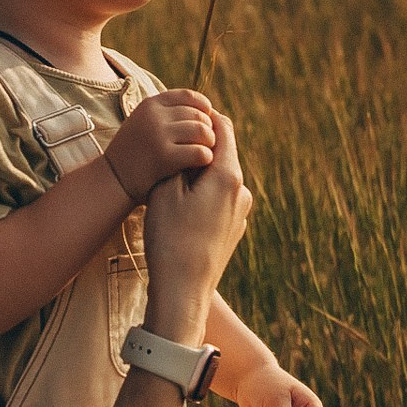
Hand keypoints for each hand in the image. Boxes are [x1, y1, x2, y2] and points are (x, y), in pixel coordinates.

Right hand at [105, 89, 216, 202]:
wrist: (112, 181)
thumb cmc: (136, 154)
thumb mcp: (146, 124)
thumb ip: (169, 114)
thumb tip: (206, 109)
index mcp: (151, 104)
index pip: (190, 97)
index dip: (204, 109)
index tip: (207, 123)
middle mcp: (154, 115)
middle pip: (199, 115)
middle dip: (208, 130)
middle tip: (206, 145)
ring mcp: (158, 135)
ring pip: (203, 132)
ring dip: (209, 144)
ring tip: (204, 154)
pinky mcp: (164, 157)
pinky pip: (200, 152)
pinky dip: (205, 159)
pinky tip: (199, 165)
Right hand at [140, 109, 249, 343]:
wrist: (183, 289)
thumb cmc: (170, 237)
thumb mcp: (164, 190)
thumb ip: (178, 159)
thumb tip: (187, 141)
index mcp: (228, 175)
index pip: (223, 128)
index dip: (202, 118)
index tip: (182, 118)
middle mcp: (242, 191)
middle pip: (223, 153)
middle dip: (199, 148)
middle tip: (171, 147)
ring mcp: (241, 212)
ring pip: (220, 178)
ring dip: (199, 174)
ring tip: (171, 183)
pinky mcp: (234, 229)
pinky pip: (220, 200)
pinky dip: (203, 195)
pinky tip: (181, 209)